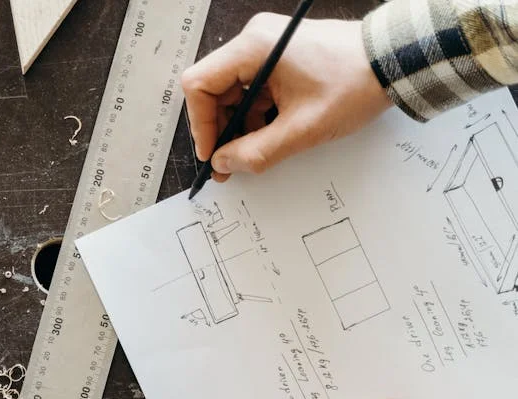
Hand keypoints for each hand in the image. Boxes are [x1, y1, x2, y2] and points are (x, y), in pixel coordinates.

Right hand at [181, 15, 390, 181]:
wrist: (393, 62)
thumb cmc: (354, 85)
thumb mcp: (302, 129)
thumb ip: (257, 152)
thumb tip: (223, 164)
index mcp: (254, 48)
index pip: (199, 85)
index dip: (200, 124)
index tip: (212, 153)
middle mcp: (254, 40)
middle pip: (213, 89)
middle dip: (219, 128)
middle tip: (228, 162)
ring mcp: (266, 46)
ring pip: (231, 91)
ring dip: (237, 123)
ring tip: (253, 151)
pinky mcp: (278, 55)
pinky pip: (250, 88)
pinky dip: (253, 113)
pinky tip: (269, 134)